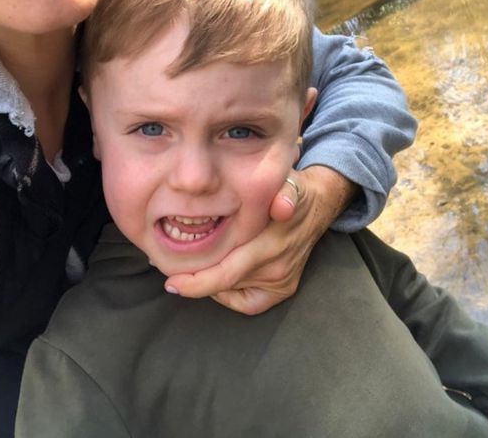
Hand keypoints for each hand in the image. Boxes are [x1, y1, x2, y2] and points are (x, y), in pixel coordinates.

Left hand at [164, 165, 357, 314]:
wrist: (317, 205)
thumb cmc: (289, 189)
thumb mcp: (287, 183)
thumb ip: (283, 194)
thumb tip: (282, 207)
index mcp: (273, 243)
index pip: (228, 272)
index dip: (197, 282)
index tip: (171, 282)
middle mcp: (277, 267)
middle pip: (226, 284)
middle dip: (195, 284)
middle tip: (170, 280)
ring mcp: (282, 280)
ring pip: (233, 291)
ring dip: (210, 283)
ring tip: (188, 271)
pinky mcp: (284, 289)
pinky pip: (249, 303)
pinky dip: (229, 295)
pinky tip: (217, 280)